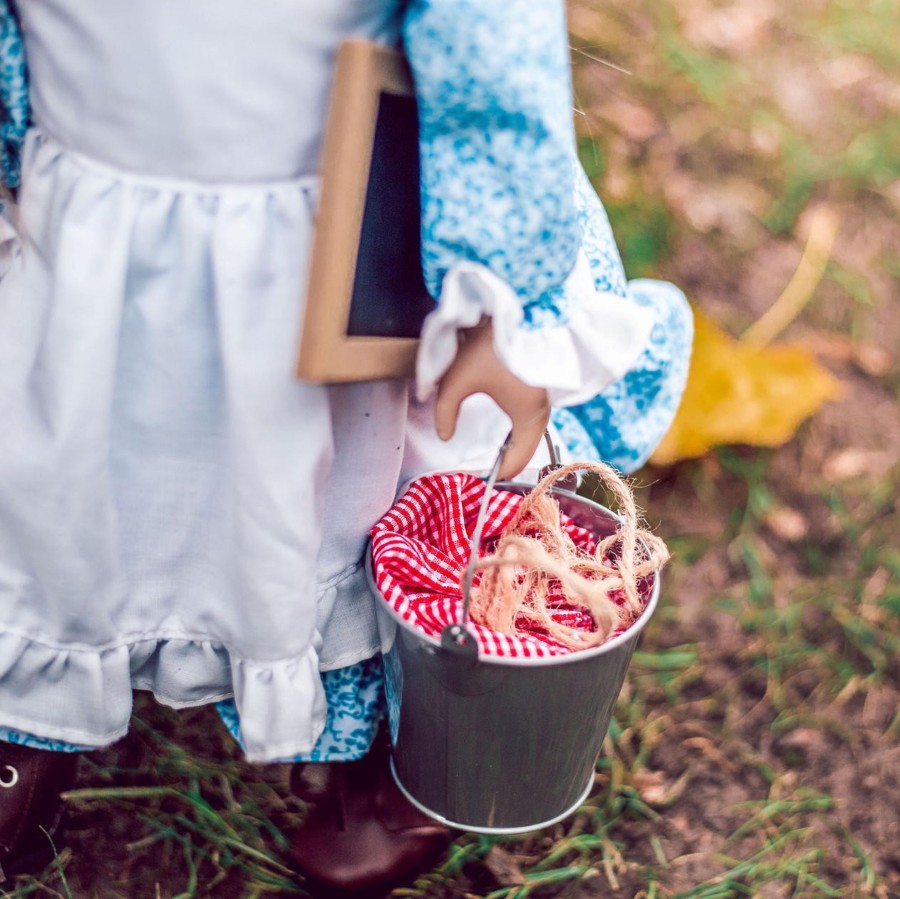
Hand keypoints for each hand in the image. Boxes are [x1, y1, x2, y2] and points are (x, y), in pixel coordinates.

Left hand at [434, 319, 549, 479]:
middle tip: (484, 470)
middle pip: (525, 449)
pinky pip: (532, 418)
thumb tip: (445, 435)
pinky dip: (519, 430)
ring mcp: (546, 398)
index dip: (497, 475)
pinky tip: (505, 430)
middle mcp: (543, 411)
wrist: (521, 307)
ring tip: (493, 454)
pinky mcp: (542, 386)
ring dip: (513, 445)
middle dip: (506, 462)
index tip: (478, 480)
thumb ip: (445, 412)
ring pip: (530, 433)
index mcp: (529, 416)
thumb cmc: (489, 345)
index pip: (517, 461)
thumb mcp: (458, 380)